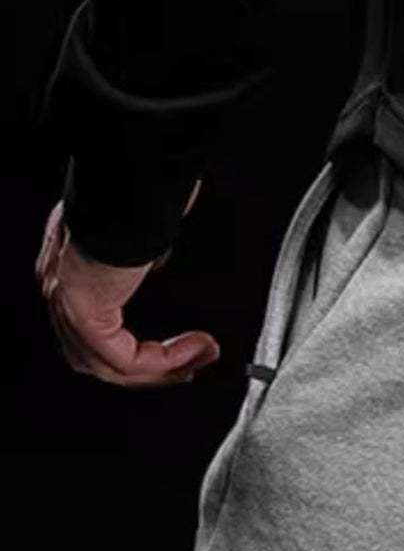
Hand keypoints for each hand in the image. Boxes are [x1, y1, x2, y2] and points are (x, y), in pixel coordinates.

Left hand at [35, 178, 221, 385]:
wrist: (129, 179)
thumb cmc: (138, 186)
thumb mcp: (142, 224)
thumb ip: (144, 250)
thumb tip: (159, 259)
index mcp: (68, 261)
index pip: (92, 322)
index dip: (135, 341)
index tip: (175, 340)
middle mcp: (60, 284)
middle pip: (96, 354)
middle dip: (148, 367)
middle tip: (188, 364)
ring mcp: (67, 302)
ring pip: (107, 364)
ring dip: (157, 370)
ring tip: (196, 362)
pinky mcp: (85, 313)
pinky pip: (124, 358)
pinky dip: (162, 361)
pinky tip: (191, 349)